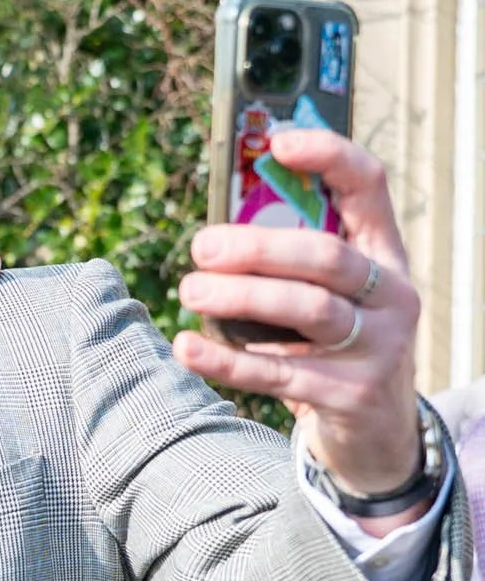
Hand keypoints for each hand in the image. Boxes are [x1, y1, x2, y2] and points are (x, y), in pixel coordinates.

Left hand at [174, 130, 425, 512]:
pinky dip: (227, 360)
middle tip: (201, 247)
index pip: (368, 186)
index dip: (328, 155)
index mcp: (386, 254)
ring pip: (307, 307)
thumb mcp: (330, 297)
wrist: (376, 437)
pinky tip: (187, 347)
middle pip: (326, 254)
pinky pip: (279, 371)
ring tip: (189, 292)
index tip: (275, 143)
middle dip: (256, 246)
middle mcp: (392, 294)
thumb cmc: (334, 348)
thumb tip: (216, 233)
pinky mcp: (351, 394)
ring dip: (239, 296)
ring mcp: (379, 346)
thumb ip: (291, 263)